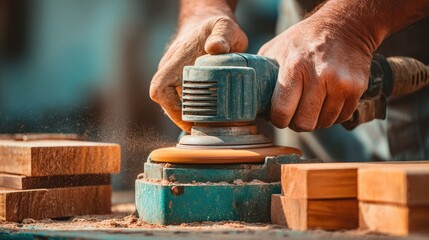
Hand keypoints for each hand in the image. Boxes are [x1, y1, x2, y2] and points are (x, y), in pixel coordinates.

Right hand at [150, 16, 247, 131]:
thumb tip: (216, 48)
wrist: (206, 26)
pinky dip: (193, 111)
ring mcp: (174, 78)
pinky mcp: (181, 83)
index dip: (172, 109)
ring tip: (209, 126)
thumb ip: (222, 35)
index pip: (161, 89)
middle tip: (205, 129)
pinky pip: (181, 101)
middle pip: (165, 103)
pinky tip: (209, 118)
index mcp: (176, 61)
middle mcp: (170, 71)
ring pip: (173, 104)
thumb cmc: (216, 28)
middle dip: (181, 119)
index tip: (190, 120)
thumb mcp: (224, 27)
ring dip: (187, 117)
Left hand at [258, 14, 372, 131]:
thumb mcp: (276, 49)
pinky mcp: (356, 88)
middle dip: (296, 123)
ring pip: (323, 123)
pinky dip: (331, 115)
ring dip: (315, 119)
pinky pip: (341, 117)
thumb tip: (250, 99)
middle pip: (304, 123)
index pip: (283, 112)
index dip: (278, 119)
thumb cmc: (303, 40)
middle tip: (294, 114)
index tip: (278, 116)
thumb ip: (263, 75)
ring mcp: (340, 83)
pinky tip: (325, 101)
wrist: (343, 26)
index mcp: (294, 67)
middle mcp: (319, 76)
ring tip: (310, 104)